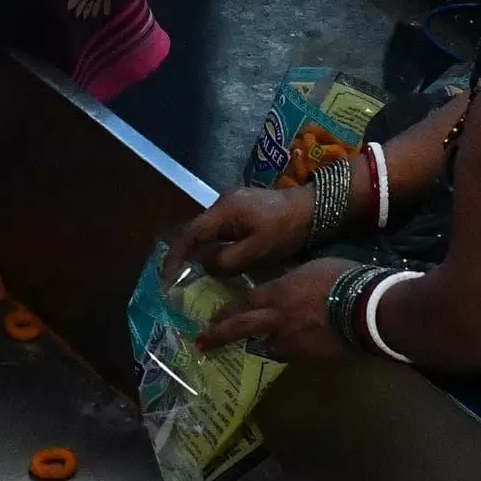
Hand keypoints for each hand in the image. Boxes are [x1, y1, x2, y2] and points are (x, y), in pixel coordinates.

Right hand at [169, 184, 315, 278]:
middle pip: (197, 230)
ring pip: (210, 230)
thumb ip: (227, 260)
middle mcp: (223, 203)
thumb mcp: (257, 249)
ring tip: (195, 273)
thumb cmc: (286, 229)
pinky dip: (216, 245)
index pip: (190, 233)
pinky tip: (219, 260)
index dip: (176, 255)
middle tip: (177, 278)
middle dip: (185, 253)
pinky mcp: (245, 209)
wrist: (314, 207)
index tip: (167, 276)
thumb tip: (206, 266)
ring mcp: (234, 204)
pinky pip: (222, 229)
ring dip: (202, 250)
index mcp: (224, 210)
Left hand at [194, 256, 354, 364]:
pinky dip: (290, 352)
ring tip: (263, 346)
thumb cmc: (342, 279)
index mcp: (275, 294)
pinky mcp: (307, 360)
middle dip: (218, 336)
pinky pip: (291, 356)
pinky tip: (299, 349)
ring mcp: (290, 343)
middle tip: (203, 343)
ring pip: (267, 347)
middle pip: (240, 328)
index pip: (241, 304)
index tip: (211, 319)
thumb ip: (290, 281)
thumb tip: (284, 287)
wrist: (367, 310)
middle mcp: (275, 321)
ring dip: (263, 345)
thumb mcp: (310, 269)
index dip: (225, 312)